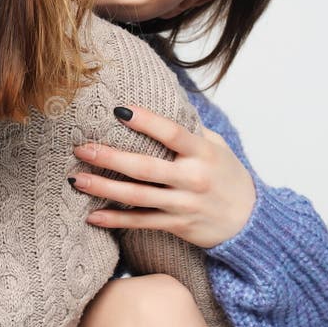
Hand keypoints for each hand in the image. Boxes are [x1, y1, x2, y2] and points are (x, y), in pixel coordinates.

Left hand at [70, 105, 255, 248]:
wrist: (250, 222)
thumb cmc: (228, 176)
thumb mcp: (216, 147)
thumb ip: (189, 130)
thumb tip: (161, 101)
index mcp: (203, 153)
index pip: (172, 133)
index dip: (145, 121)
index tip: (118, 110)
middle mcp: (193, 179)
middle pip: (145, 167)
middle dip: (109, 157)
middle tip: (81, 149)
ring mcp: (183, 204)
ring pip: (137, 196)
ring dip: (104, 188)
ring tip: (77, 179)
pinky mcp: (177, 225)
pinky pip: (141, 222)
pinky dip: (115, 219)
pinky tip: (92, 215)